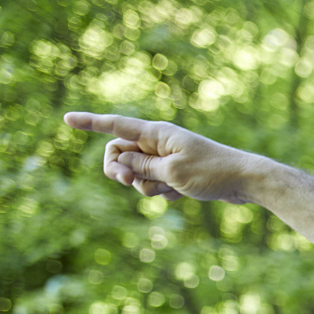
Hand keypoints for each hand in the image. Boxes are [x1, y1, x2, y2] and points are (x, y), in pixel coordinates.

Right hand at [63, 112, 262, 203]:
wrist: (247, 182)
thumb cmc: (213, 173)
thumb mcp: (172, 172)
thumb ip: (142, 167)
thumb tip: (121, 162)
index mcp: (157, 133)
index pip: (116, 126)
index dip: (91, 123)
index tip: (67, 118)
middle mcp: (160, 142)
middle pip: (121, 155)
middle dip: (119, 171)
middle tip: (125, 182)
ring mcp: (167, 158)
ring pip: (138, 175)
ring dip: (147, 186)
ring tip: (171, 189)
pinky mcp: (176, 174)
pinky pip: (155, 185)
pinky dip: (163, 193)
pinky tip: (182, 195)